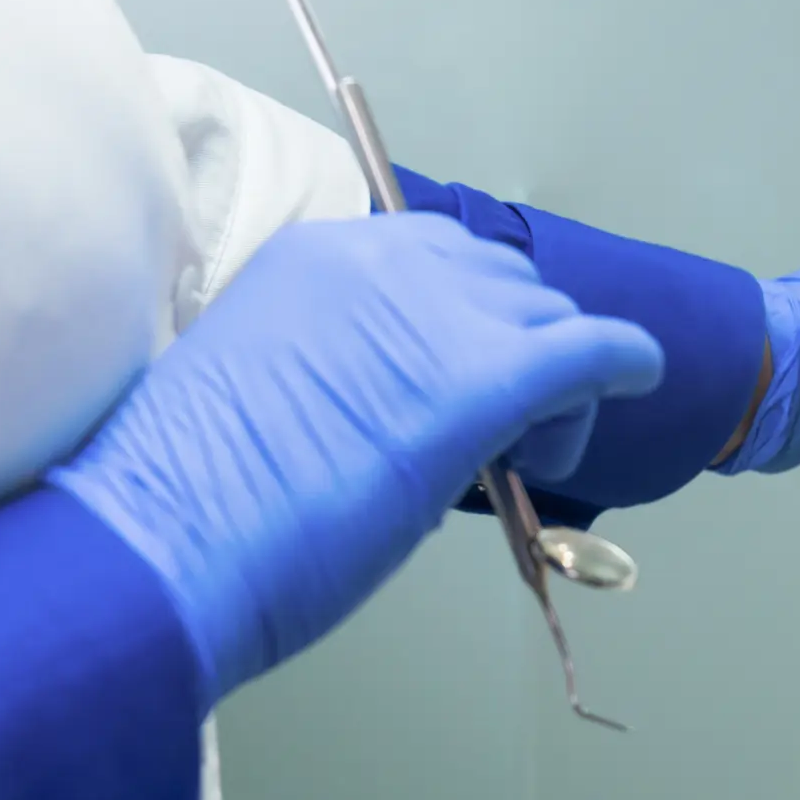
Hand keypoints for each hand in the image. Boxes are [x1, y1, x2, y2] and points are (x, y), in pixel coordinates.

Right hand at [50, 214, 663, 701]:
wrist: (162, 542)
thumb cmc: (186, 507)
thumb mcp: (253, 400)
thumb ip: (326, 379)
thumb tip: (390, 415)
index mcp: (307, 261)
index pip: (423, 257)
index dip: (460, 316)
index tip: (455, 370)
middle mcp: (373, 262)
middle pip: (495, 276)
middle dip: (514, 340)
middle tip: (505, 429)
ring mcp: (430, 313)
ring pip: (545, 315)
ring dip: (556, 376)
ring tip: (529, 452)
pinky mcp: (480, 378)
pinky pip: (589, 349)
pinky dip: (623, 360)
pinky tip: (636, 376)